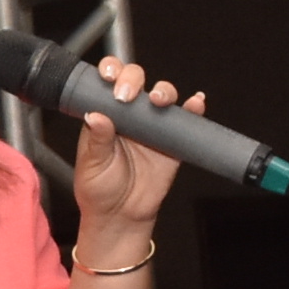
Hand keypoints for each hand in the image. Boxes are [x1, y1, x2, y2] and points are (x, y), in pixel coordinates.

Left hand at [69, 58, 207, 237]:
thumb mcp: (92, 166)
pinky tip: (195, 103)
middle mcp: (129, 115)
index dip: (110, 71)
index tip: (108, 76)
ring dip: (163, 91)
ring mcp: (152, 125)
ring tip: (159, 100)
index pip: (107, 83)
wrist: (122, 217)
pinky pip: (186, 120)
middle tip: (127, 95)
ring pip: (162, 96)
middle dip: (133, 78)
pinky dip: (193, 109)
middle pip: (136, 81)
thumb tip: (96, 115)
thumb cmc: (100, 190)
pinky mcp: (172, 141)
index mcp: (105, 114)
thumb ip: (97, 140)